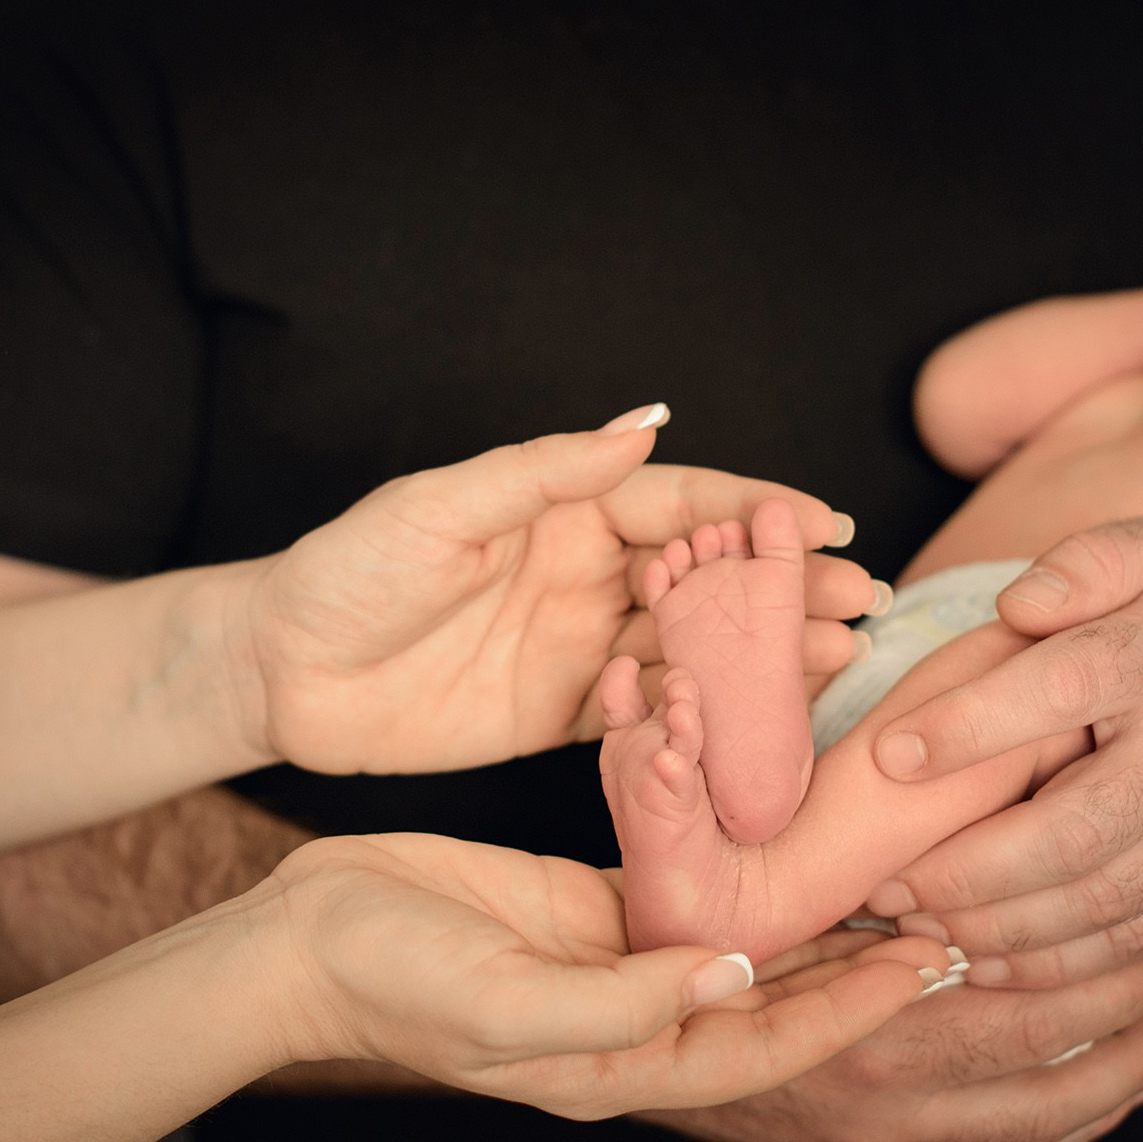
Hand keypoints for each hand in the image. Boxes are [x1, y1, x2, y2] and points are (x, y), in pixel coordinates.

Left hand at [246, 406, 875, 773]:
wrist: (281, 672)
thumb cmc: (348, 571)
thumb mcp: (440, 508)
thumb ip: (545, 473)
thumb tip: (645, 421)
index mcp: (564, 509)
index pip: (680, 504)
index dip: (753, 511)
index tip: (823, 522)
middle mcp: (585, 573)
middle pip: (705, 578)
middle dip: (781, 585)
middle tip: (860, 600)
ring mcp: (580, 646)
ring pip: (692, 647)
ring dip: (763, 651)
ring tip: (838, 656)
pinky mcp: (564, 715)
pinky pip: (648, 713)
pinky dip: (705, 714)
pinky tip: (763, 719)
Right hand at [255, 832, 933, 1119]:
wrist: (307, 937)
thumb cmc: (390, 978)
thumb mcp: (503, 999)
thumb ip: (620, 1001)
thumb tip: (731, 976)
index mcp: (621, 1061)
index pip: (768, 1046)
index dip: (854, 1012)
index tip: (934, 967)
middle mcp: (633, 1015)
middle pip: (773, 1000)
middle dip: (857, 970)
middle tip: (949, 919)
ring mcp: (613, 958)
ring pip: (739, 939)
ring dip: (810, 914)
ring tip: (887, 872)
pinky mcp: (590, 902)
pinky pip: (683, 881)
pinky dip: (736, 860)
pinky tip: (784, 829)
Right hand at [642, 933, 1142, 1141]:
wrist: (623, 1045)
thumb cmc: (701, 956)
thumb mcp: (776, 915)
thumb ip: (869, 910)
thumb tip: (974, 872)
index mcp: (867, 1030)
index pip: (1020, 1012)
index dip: (1095, 975)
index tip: (1141, 929)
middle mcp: (881, 1102)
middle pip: (1045, 1076)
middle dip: (1127, 1023)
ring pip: (1029, 1135)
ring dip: (1112, 1086)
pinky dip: (1051, 1139)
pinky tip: (1090, 1104)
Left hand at [864, 516, 1142, 987]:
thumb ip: (1088, 563)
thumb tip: (1017, 606)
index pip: (1065, 688)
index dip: (974, 725)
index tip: (892, 754)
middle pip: (1076, 832)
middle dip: (969, 869)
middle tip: (884, 881)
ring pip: (1099, 902)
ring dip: (998, 928)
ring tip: (915, 925)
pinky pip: (1134, 939)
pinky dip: (1057, 966)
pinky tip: (987, 963)